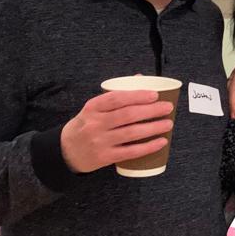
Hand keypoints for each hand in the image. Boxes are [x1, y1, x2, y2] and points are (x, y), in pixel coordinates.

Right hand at [60, 90, 175, 172]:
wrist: (66, 151)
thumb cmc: (86, 125)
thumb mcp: (94, 108)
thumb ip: (115, 95)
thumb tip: (140, 78)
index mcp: (92, 107)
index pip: (117, 98)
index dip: (137, 95)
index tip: (154, 95)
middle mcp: (95, 124)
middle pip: (127, 115)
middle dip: (151, 110)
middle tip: (167, 107)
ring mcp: (100, 141)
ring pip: (131, 133)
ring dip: (153, 127)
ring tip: (168, 123)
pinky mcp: (105, 157)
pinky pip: (131, 151)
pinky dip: (148, 147)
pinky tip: (161, 142)